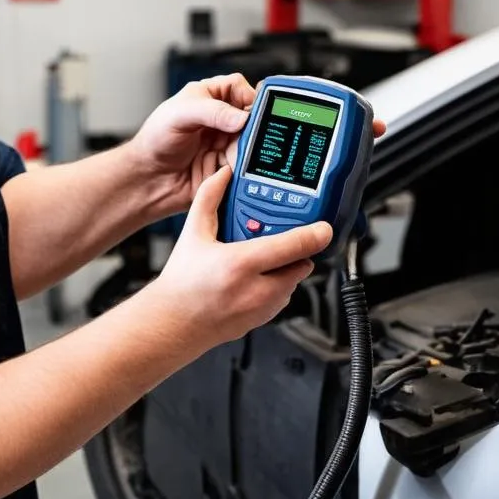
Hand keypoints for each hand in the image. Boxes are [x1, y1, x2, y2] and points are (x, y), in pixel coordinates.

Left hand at [130, 73, 387, 217]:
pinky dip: (284, 180)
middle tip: (346, 130)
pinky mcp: (240, 175)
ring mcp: (241, 150)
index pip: (266, 94)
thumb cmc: (157, 139)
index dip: (293, 99)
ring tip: (330, 160)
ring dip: (302, 156)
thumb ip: (210, 109)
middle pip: (284, 123)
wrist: (147, 180)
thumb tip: (240, 115)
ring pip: (281, 151)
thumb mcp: (179, 113)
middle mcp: (237, 123)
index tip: (315, 106)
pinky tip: (299, 183)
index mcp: (226, 98)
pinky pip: (267, 175)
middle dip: (316, 127)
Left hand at [130, 74, 255, 215]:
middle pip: (250, 117)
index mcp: (208, 96)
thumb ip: (213, 112)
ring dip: (244, 150)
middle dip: (251, 128)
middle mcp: (219, 119)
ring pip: (250, 143)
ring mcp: (223, 142)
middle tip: (244, 137)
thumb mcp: (180, 116)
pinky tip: (226, 169)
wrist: (148, 178)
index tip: (251, 112)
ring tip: (229, 155)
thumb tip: (242, 117)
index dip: (248, 96)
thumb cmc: (154, 140)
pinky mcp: (225, 165)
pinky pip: (243, 165)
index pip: (239, 87)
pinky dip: (240, 168)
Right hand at [153, 166, 331, 346]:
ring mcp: (261, 308)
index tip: (325, 228)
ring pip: (294, 282)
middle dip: (296, 250)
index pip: (294, 246)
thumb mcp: (192, 233)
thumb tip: (223, 174)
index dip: (315, 235)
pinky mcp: (263, 320)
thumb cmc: (181, 283)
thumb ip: (209, 198)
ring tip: (262, 260)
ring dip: (287, 269)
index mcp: (241, 263)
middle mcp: (256, 289)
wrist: (172, 323)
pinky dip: (277, 286)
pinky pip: (283, 298)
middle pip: (302, 264)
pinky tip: (255, 279)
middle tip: (280, 239)